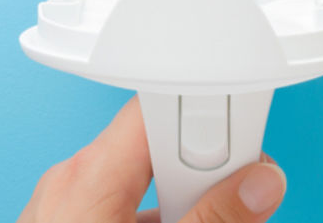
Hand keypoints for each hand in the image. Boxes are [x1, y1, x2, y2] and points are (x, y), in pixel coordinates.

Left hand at [19, 97, 285, 222]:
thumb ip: (214, 221)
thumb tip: (260, 186)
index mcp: (87, 176)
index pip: (159, 111)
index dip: (211, 123)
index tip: (250, 152)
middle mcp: (69, 181)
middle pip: (158, 149)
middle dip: (205, 176)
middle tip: (238, 206)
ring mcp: (62, 206)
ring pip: (142, 183)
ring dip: (183, 205)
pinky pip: (120, 207)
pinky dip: (154, 220)